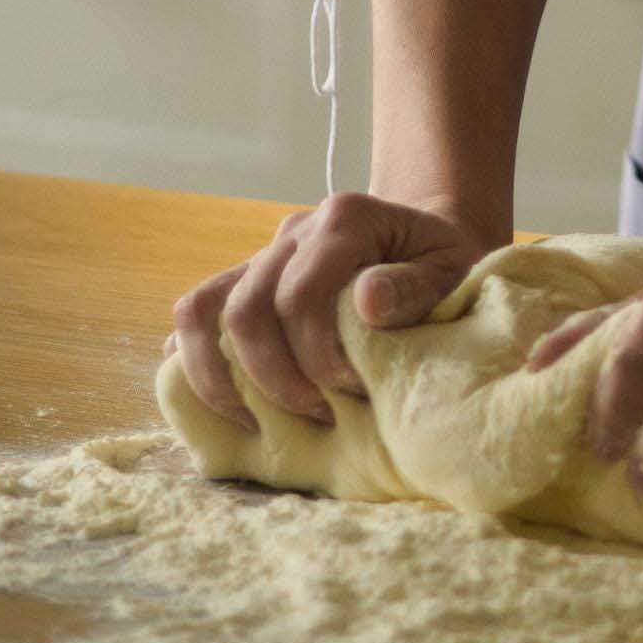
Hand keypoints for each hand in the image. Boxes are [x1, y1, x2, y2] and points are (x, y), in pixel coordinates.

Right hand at [165, 192, 501, 432]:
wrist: (425, 238)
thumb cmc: (442, 260)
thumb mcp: (451, 267)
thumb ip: (414, 285)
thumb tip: (366, 303)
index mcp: (343, 219)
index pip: (300, 295)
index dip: (316, 354)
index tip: (352, 389)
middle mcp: (294, 232)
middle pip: (248, 308)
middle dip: (273, 377)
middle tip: (318, 415)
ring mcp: (264, 256)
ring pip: (205, 308)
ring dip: (219, 376)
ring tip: (255, 423)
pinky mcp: (248, 281)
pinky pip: (199, 312)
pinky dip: (191, 358)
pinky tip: (212, 402)